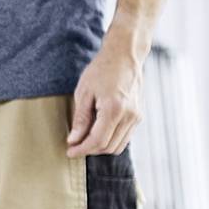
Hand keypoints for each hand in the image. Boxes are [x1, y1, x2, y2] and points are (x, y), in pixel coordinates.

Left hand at [66, 42, 141, 156]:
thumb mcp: (84, 92)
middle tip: (74, 146)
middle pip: (108, 146)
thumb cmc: (102, 70)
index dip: (82, 149)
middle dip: (90, 150)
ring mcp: (136, 116)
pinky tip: (97, 132)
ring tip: (84, 140)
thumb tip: (74, 140)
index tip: (70, 152)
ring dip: (100, 147)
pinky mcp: (138, 116)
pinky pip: (124, 137)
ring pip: (118, 145)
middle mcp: (129, 116)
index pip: (98, 141)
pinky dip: (110, 140)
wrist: (124, 56)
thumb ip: (80, 119)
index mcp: (114, 109)